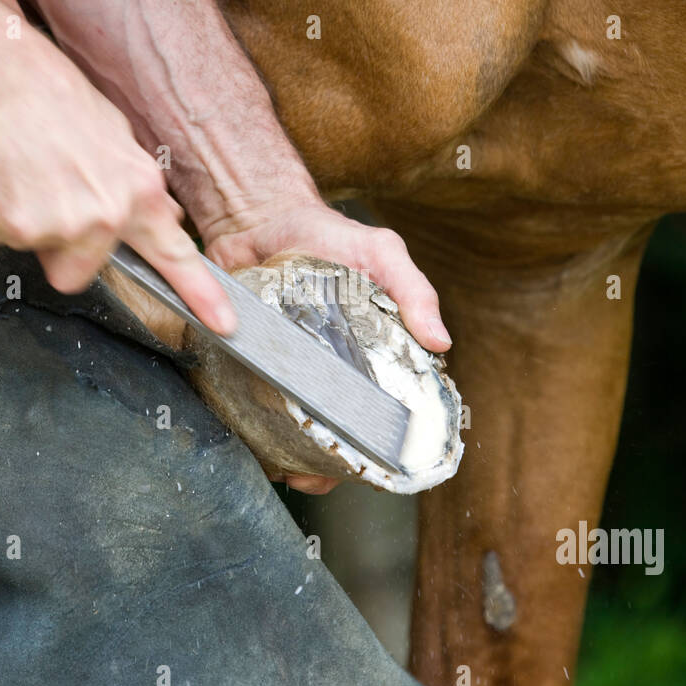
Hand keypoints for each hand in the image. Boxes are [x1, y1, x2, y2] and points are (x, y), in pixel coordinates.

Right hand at [0, 33, 236, 335]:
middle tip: (49, 199)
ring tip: (26, 179)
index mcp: (137, 191)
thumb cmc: (51, 96)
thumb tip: (161, 218)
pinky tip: (2, 178)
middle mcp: (104, 215)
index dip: (201, 294)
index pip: (175, 255)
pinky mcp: (12, 227)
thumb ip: (138, 187)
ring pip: (39, 255)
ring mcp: (59, 226)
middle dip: (62, 250)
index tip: (223, 323)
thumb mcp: (118, 137)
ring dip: (29, 229)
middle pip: (80, 272)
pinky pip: (0, 238)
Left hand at [202, 196, 451, 494]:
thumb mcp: (380, 253)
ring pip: (294, 435)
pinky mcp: (244, 373)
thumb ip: (412, 290)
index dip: (384, 440)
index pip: (386, 409)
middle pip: (338, 433)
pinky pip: (248, 415)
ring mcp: (287, 377)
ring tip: (292, 468)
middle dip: (334, 461)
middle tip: (325, 467)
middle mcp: (332, 373)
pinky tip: (256, 448)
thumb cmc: (326, 234)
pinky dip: (252, 436)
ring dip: (294, 458)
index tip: (378, 458)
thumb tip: (441, 343)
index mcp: (372, 355)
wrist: (254, 217)